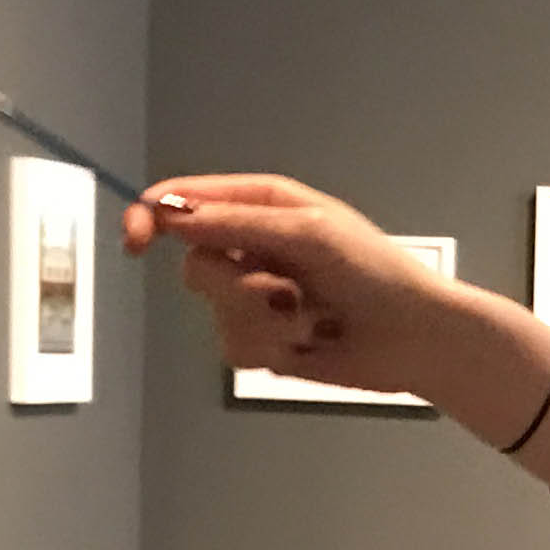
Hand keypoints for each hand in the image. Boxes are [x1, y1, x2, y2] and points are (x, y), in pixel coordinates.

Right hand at [123, 174, 466, 398]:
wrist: (413, 338)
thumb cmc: (374, 272)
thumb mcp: (309, 234)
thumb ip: (239, 226)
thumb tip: (173, 216)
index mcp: (263, 205)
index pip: (187, 202)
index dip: (153, 216)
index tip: (136, 239)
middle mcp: (252, 247)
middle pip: (194, 264)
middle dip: (232, 286)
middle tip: (278, 291)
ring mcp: (255, 295)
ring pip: (213, 312)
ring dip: (263, 321)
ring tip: (310, 318)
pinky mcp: (264, 338)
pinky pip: (234, 347)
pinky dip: (272, 347)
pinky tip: (309, 341)